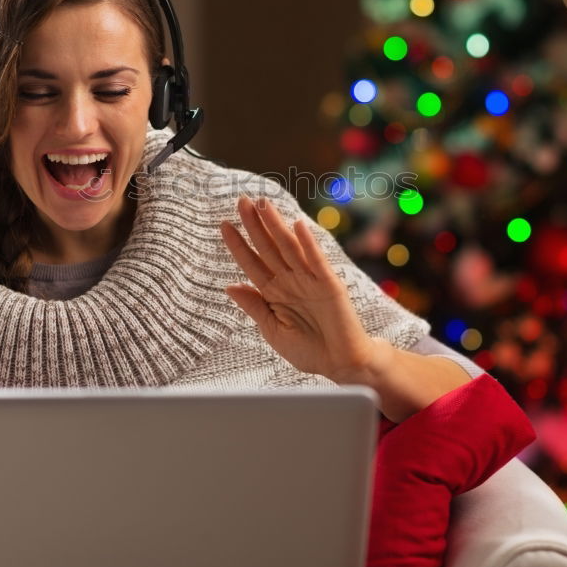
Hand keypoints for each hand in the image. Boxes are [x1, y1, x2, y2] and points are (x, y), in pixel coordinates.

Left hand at [220, 196, 374, 380]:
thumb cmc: (308, 350)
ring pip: (289, 248)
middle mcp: (290, 281)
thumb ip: (255, 307)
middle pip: (268, 248)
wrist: (342, 365)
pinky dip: (308, 244)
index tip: (224, 224)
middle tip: (242, 201)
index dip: (238, 244)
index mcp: (274, 292)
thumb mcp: (272, 331)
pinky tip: (298, 226)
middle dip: (254, 225)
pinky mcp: (330, 285)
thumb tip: (230, 286)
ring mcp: (310, 280)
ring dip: (276, 225)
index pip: (252, 262)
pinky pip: (317, 262)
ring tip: (263, 204)